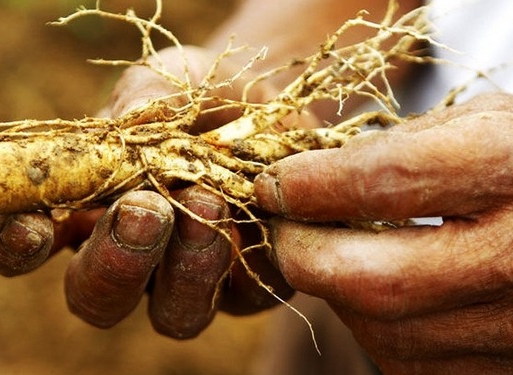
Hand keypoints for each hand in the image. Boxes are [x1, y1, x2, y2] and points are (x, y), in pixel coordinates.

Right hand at [0, 46, 293, 338]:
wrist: (275, 108)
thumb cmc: (203, 95)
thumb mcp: (173, 78)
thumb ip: (146, 94)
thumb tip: (132, 117)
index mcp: (85, 209)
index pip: (28, 243)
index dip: (14, 244)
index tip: (29, 224)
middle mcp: (130, 256)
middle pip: (96, 296)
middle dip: (114, 261)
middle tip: (142, 210)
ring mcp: (189, 279)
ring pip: (173, 315)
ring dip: (184, 269)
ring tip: (208, 205)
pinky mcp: (248, 285)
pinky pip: (243, 295)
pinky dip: (244, 261)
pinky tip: (254, 217)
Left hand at [254, 93, 512, 373]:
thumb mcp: (485, 124)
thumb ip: (403, 144)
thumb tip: (314, 176)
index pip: (386, 181)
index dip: (310, 184)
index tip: (270, 183)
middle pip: (371, 278)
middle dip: (302, 251)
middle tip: (282, 224)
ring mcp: (512, 329)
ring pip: (378, 328)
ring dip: (334, 287)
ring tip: (333, 249)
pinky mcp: (498, 369)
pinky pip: (405, 357)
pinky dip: (371, 320)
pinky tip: (378, 284)